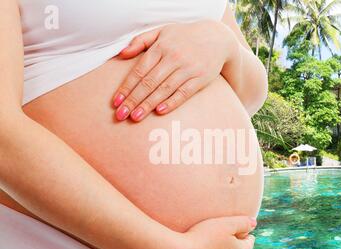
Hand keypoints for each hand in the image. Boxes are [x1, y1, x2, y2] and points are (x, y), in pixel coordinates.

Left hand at [112, 20, 238, 120]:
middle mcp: (173, 58)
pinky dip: (172, 102)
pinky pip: (184, 93)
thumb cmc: (185, 37)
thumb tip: (122, 55)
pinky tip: (160, 111)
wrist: (217, 38)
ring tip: (135, 117)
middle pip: (149, 82)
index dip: (126, 87)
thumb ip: (140, 41)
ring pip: (164, 89)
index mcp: (161, 47)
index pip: (139, 71)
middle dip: (133, 100)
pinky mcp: (200, 78)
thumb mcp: (162, 32)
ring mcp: (188, 69)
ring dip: (148, 104)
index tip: (116, 102)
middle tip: (121, 115)